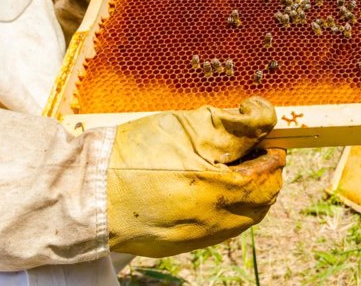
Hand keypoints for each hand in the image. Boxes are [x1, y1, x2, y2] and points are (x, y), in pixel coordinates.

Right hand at [107, 97, 285, 257]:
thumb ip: (237, 123)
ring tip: (225, 160)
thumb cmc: (138, 152)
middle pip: (264, 199)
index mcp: (220, 192)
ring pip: (245, 213)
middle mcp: (215, 222)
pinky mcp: (183, 244)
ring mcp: (199, 237)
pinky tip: (207, 180)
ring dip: (247, 187)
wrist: (87, 192)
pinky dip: (227, 202)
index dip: (273, 148)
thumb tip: (267, 116)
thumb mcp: (191, 126)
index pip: (270, 173)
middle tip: (247, 144)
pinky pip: (222, 224)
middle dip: (263, 170)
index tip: (264, 131)